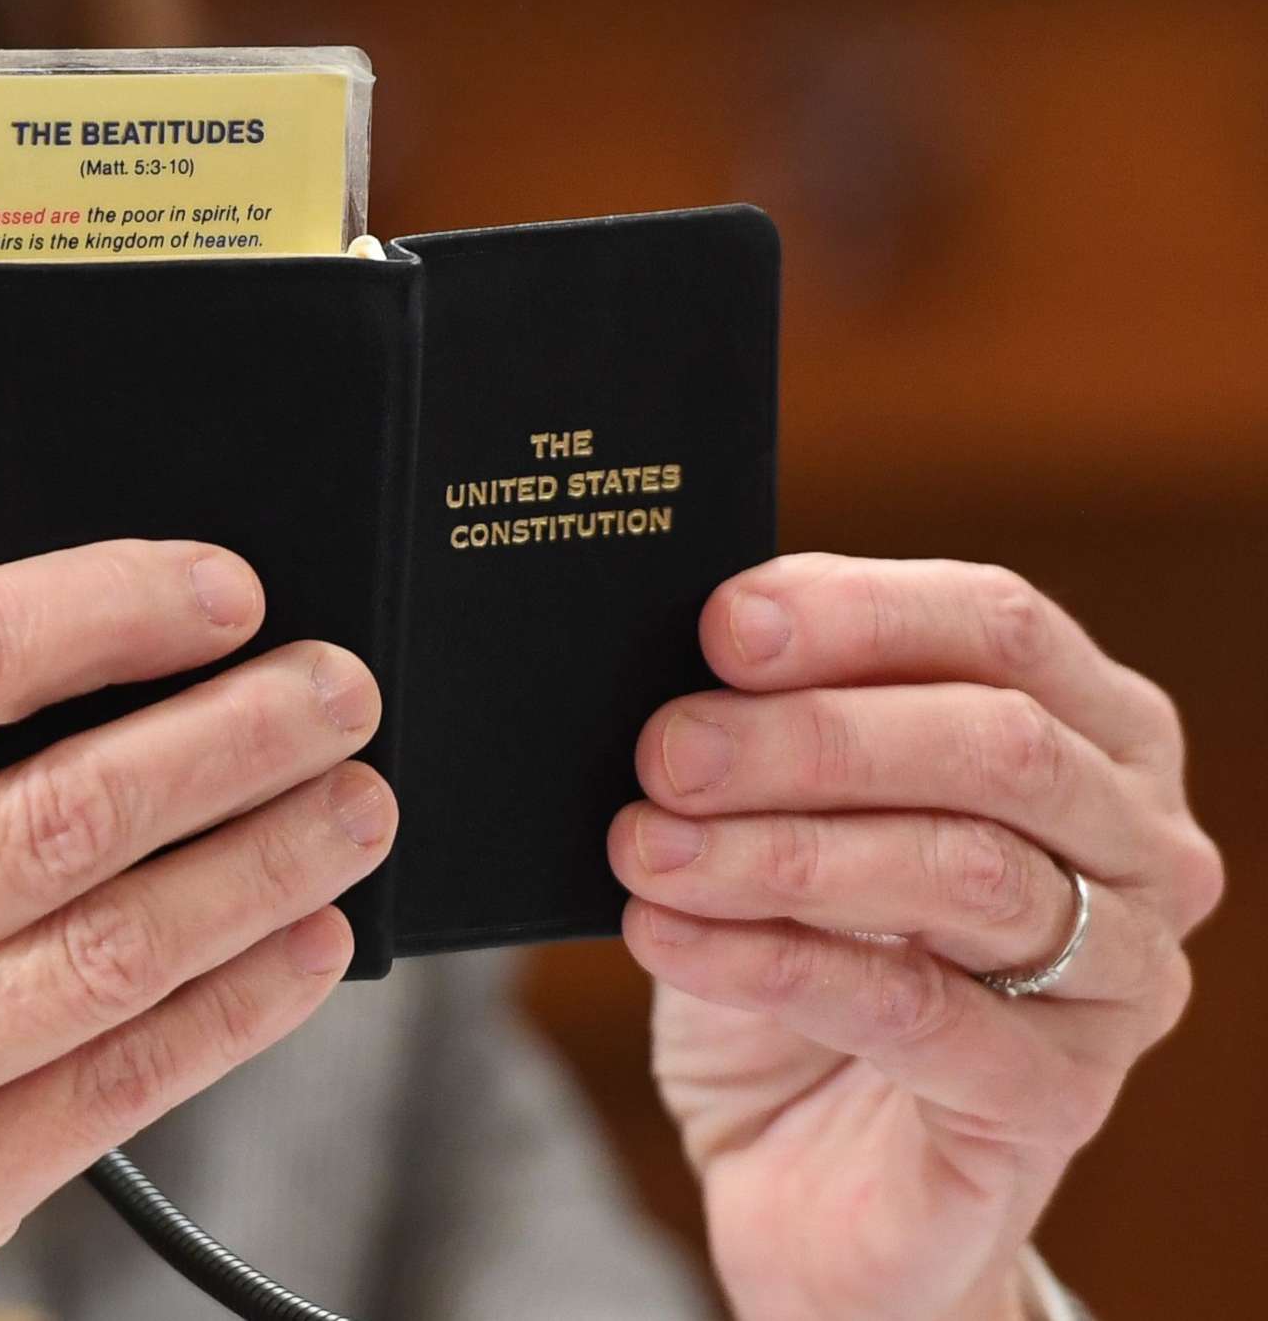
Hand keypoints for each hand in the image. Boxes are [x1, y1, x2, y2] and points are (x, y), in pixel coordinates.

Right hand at [0, 540, 394, 1320]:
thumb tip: (71, 681)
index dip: (105, 608)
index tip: (221, 588)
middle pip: (56, 814)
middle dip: (235, 739)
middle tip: (341, 691)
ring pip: (110, 953)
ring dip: (264, 868)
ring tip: (356, 809)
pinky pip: (114, 1092)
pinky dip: (232, 1010)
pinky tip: (304, 948)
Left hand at [609, 554, 1224, 1320]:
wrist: (801, 1169)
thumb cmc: (798, 956)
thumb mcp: (773, 816)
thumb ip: (762, 721)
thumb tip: (684, 644)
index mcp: (1089, 731)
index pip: (1000, 626)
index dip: (859, 613)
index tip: (723, 623)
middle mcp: (1136, 845)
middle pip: (995, 742)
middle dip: (810, 734)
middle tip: (666, 750)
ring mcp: (1120, 981)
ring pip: (960, 870)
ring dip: (777, 849)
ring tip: (645, 848)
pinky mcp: (1057, 1101)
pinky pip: (913, 1011)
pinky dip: (769, 960)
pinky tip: (667, 935)